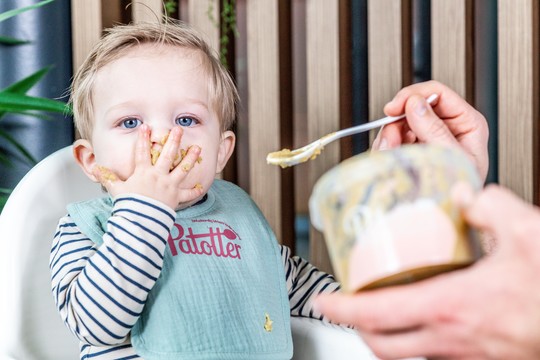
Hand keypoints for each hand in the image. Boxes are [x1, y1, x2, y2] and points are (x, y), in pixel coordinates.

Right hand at [93, 125, 202, 209]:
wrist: (140, 220)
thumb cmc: (128, 205)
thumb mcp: (117, 190)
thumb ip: (108, 178)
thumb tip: (96, 169)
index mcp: (143, 173)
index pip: (142, 152)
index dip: (143, 139)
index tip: (146, 127)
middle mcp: (158, 176)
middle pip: (168, 155)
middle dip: (173, 141)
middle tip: (179, 129)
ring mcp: (169, 186)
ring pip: (182, 169)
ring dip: (190, 158)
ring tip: (198, 148)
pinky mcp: (176, 198)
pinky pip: (188, 194)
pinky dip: (195, 191)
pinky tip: (201, 186)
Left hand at [315, 184, 539, 358]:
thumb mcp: (529, 233)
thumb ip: (490, 206)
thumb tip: (466, 195)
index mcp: (451, 307)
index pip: (375, 314)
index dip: (341, 307)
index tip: (322, 300)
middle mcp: (451, 339)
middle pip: (380, 344)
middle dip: (354, 325)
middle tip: (343, 304)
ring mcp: (466, 355)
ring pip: (405, 354)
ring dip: (382, 335)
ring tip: (375, 309)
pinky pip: (433, 354)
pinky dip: (414, 339)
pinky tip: (422, 317)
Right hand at [373, 80, 488, 181]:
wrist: (450, 213)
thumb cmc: (460, 191)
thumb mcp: (451, 157)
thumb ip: (434, 129)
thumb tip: (416, 105)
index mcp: (467, 123)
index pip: (437, 93)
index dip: (413, 96)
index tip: (394, 108)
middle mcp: (447, 127)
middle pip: (414, 106)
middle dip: (397, 123)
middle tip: (391, 140)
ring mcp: (429, 137)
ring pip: (400, 122)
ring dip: (390, 137)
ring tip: (392, 154)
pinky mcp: (414, 148)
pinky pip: (394, 138)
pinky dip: (388, 147)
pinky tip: (391, 157)